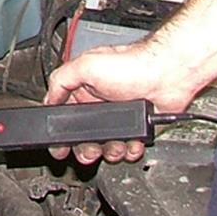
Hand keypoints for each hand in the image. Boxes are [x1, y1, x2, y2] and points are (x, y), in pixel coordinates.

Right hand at [44, 41, 197, 164]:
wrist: (168, 74)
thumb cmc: (133, 63)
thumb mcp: (86, 65)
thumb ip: (61, 80)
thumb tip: (48, 99)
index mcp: (84, 89)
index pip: (65, 116)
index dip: (61, 133)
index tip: (59, 146)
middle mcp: (101, 104)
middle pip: (84, 137)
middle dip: (85, 148)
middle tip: (89, 151)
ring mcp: (120, 117)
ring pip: (106, 145)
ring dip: (109, 150)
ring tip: (115, 145)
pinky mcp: (138, 127)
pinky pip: (128, 147)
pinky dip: (129, 150)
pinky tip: (130, 144)